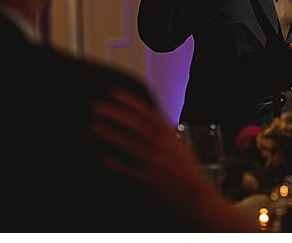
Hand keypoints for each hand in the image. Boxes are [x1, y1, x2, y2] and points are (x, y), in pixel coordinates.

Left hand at [91, 89, 253, 231]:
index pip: (150, 114)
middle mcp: (164, 147)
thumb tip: (146, 119)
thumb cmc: (186, 172)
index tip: (115, 94)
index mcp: (171, 136)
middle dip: (117, 114)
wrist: (197, 197)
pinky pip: (128, 168)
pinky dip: (114, 162)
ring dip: (111, 133)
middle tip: (98, 107)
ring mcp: (156, 163)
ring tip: (94, 125)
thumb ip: (163, 133)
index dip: (132, 102)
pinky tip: (101, 155)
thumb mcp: (178, 147)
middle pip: (137, 125)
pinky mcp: (149, 180)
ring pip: (131, 144)